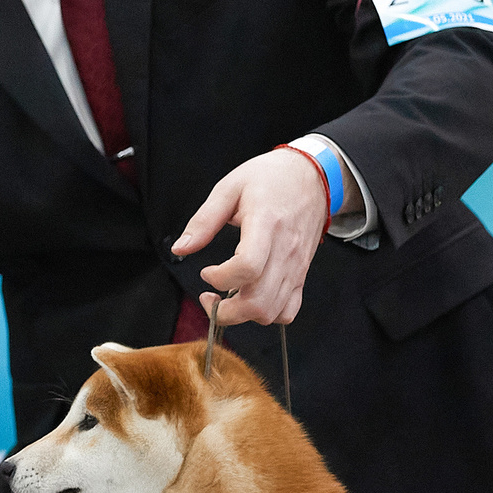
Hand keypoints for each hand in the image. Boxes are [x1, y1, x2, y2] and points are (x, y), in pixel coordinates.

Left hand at [171, 147, 331, 325]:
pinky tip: (251, 299)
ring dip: (243, 315)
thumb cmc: (270, 178)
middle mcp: (285, 250)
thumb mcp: (229, 188)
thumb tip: (180, 249)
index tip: (206, 272)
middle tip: (209, 297)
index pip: (248, 266)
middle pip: (259, 301)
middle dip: (226, 311)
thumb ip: (203, 220)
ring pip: (272, 312)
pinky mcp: (301, 274)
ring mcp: (296, 266)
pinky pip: (288, 310)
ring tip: (227, 298)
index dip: (221, 278)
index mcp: (266, 224)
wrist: (312, 177)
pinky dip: (267, 315)